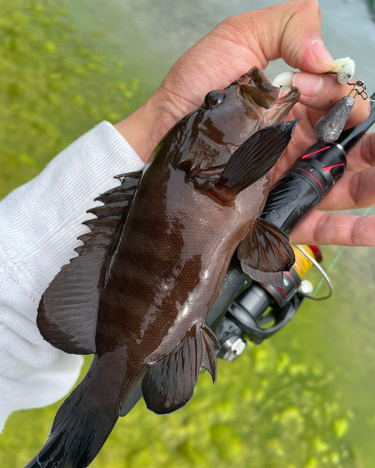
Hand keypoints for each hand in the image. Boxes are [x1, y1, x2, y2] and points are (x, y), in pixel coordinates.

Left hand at [115, 0, 374, 246]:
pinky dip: (351, 228)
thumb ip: (288, 28)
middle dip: (370, 149)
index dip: (342, 99)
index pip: (341, 105)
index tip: (316, 94)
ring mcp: (287, 178)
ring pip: (344, 186)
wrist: (158, 136)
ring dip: (371, 186)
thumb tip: (327, 58)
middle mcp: (296, 144)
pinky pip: (318, 222)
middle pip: (350, 148)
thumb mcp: (238, 39)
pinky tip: (373, 228)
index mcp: (295, 106)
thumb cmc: (192, 91)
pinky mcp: (275, 211)